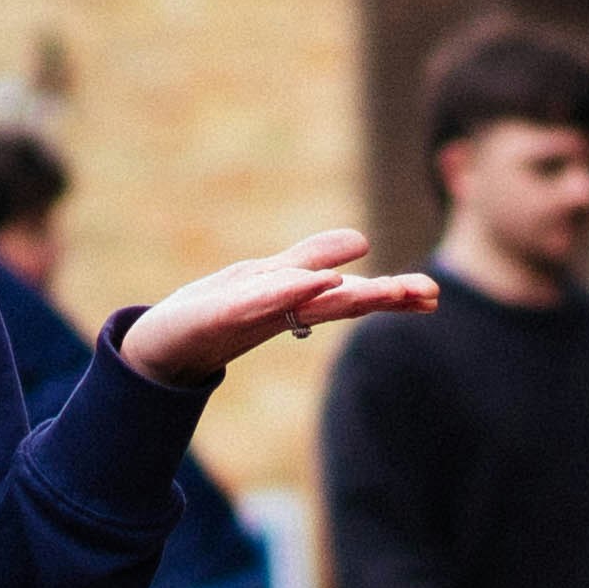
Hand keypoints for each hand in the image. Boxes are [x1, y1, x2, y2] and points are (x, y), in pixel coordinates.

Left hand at [120, 233, 439, 387]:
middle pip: (337, 303)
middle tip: (427, 295)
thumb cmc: (212, 312)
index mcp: (294, 303)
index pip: (350, 296)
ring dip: (342, 298)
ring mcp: (247, 316)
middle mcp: (278, 312)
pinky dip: (282, 296)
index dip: (391, 295)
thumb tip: (364, 242)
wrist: (156, 345)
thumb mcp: (266, 277)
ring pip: (301, 305)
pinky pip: (252, 305)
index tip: (433, 294)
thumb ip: (312, 260)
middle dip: (381, 298)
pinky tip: (311, 285)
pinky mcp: (213, 317)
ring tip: (381, 290)